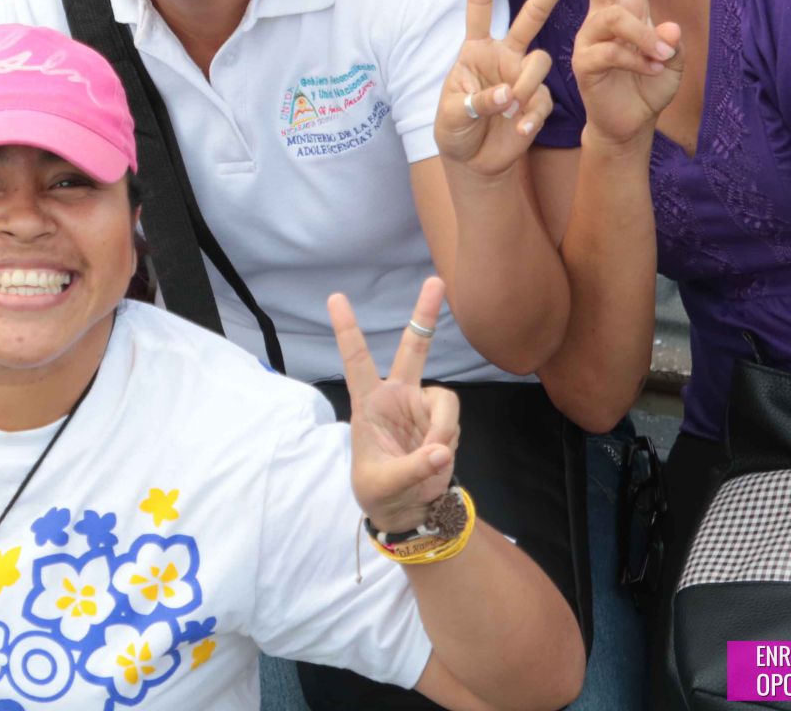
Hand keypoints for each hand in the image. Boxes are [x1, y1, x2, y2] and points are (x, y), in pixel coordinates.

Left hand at [329, 277, 461, 533]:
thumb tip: (441, 452)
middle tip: (436, 280)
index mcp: (368, 403)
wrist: (405, 511)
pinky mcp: (441, 422)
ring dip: (443, 430)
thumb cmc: (379, 492)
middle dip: (425, 314)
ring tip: (430, 458)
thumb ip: (413, 469)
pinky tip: (437, 459)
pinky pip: (454, 422)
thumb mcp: (384, 485)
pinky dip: (449, 441)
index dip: (347, 329)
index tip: (335, 297)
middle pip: (413, 348)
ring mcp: (421, 407)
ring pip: (445, 400)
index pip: (356, 360)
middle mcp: (396, 396)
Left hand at [435, 0, 578, 176]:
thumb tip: (508, 93)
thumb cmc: (455, 129)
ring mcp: (524, 77)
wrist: (474, 161)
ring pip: (540, 62)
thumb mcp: (452, 114)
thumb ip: (477, 100)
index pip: (480, 6)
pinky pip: (543, 100)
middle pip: (531, 16)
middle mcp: (504, 55)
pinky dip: (530, 116)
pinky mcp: (538, 102)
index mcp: (476, 48)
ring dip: (526, 85)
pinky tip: (518, 131)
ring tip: (509, 110)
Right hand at [571, 0, 682, 145]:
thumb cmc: (647, 87)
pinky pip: (611, 51)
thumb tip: (668, 28)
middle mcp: (605, 17)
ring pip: (614, 18)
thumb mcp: (671, 63)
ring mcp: (591, 37)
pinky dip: (636, 58)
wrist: (628, 124)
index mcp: (628, 9)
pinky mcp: (585, 61)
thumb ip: (671, 43)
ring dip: (642, 35)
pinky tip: (650, 68)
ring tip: (662, 53)